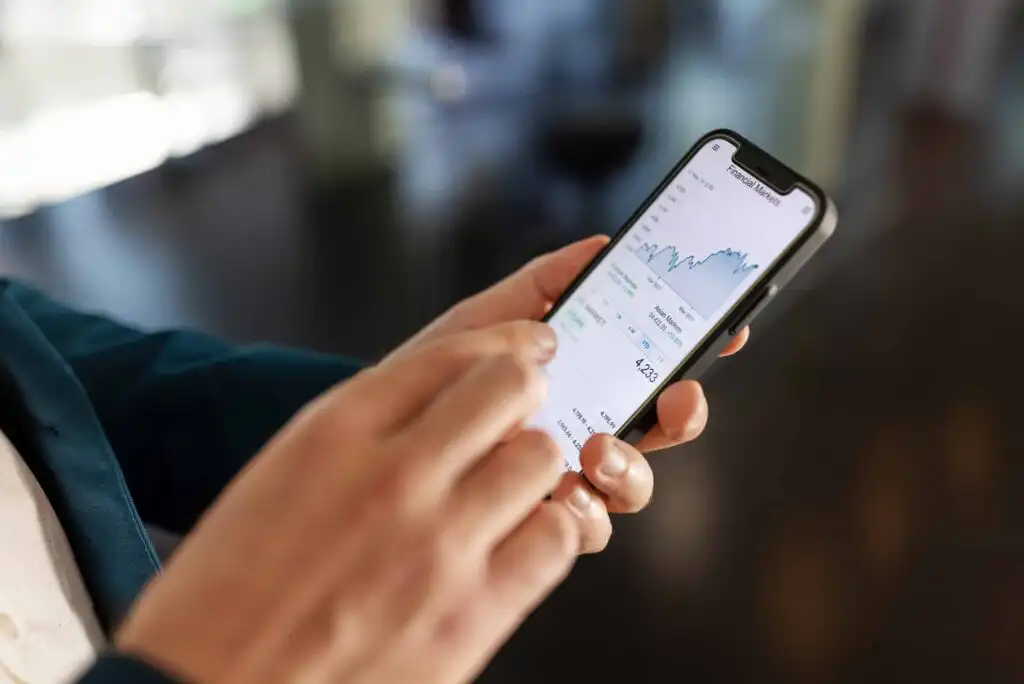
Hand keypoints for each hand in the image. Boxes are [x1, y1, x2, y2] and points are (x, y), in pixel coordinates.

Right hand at [118, 323, 581, 683]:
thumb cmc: (222, 601)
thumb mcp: (276, 479)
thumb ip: (358, 434)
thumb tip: (433, 409)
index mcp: (333, 433)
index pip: (450, 352)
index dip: (503, 342)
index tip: (525, 347)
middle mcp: (393, 476)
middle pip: (509, 387)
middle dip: (524, 390)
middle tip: (523, 408)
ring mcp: (440, 544)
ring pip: (541, 458)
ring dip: (535, 463)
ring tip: (516, 482)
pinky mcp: (473, 614)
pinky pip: (555, 539)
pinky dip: (551, 530)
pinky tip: (525, 537)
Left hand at [390, 236, 749, 552]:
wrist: (378, 432)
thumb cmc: (436, 370)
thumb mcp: (485, 319)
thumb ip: (541, 287)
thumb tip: (603, 245)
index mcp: (585, 378)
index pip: (655, 363)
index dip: (698, 348)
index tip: (728, 330)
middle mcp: (587, 428)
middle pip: (662, 427)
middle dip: (684, 412)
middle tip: (676, 396)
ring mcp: (567, 477)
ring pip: (632, 482)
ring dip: (633, 466)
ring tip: (597, 449)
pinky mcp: (540, 520)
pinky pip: (588, 526)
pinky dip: (585, 511)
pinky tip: (560, 492)